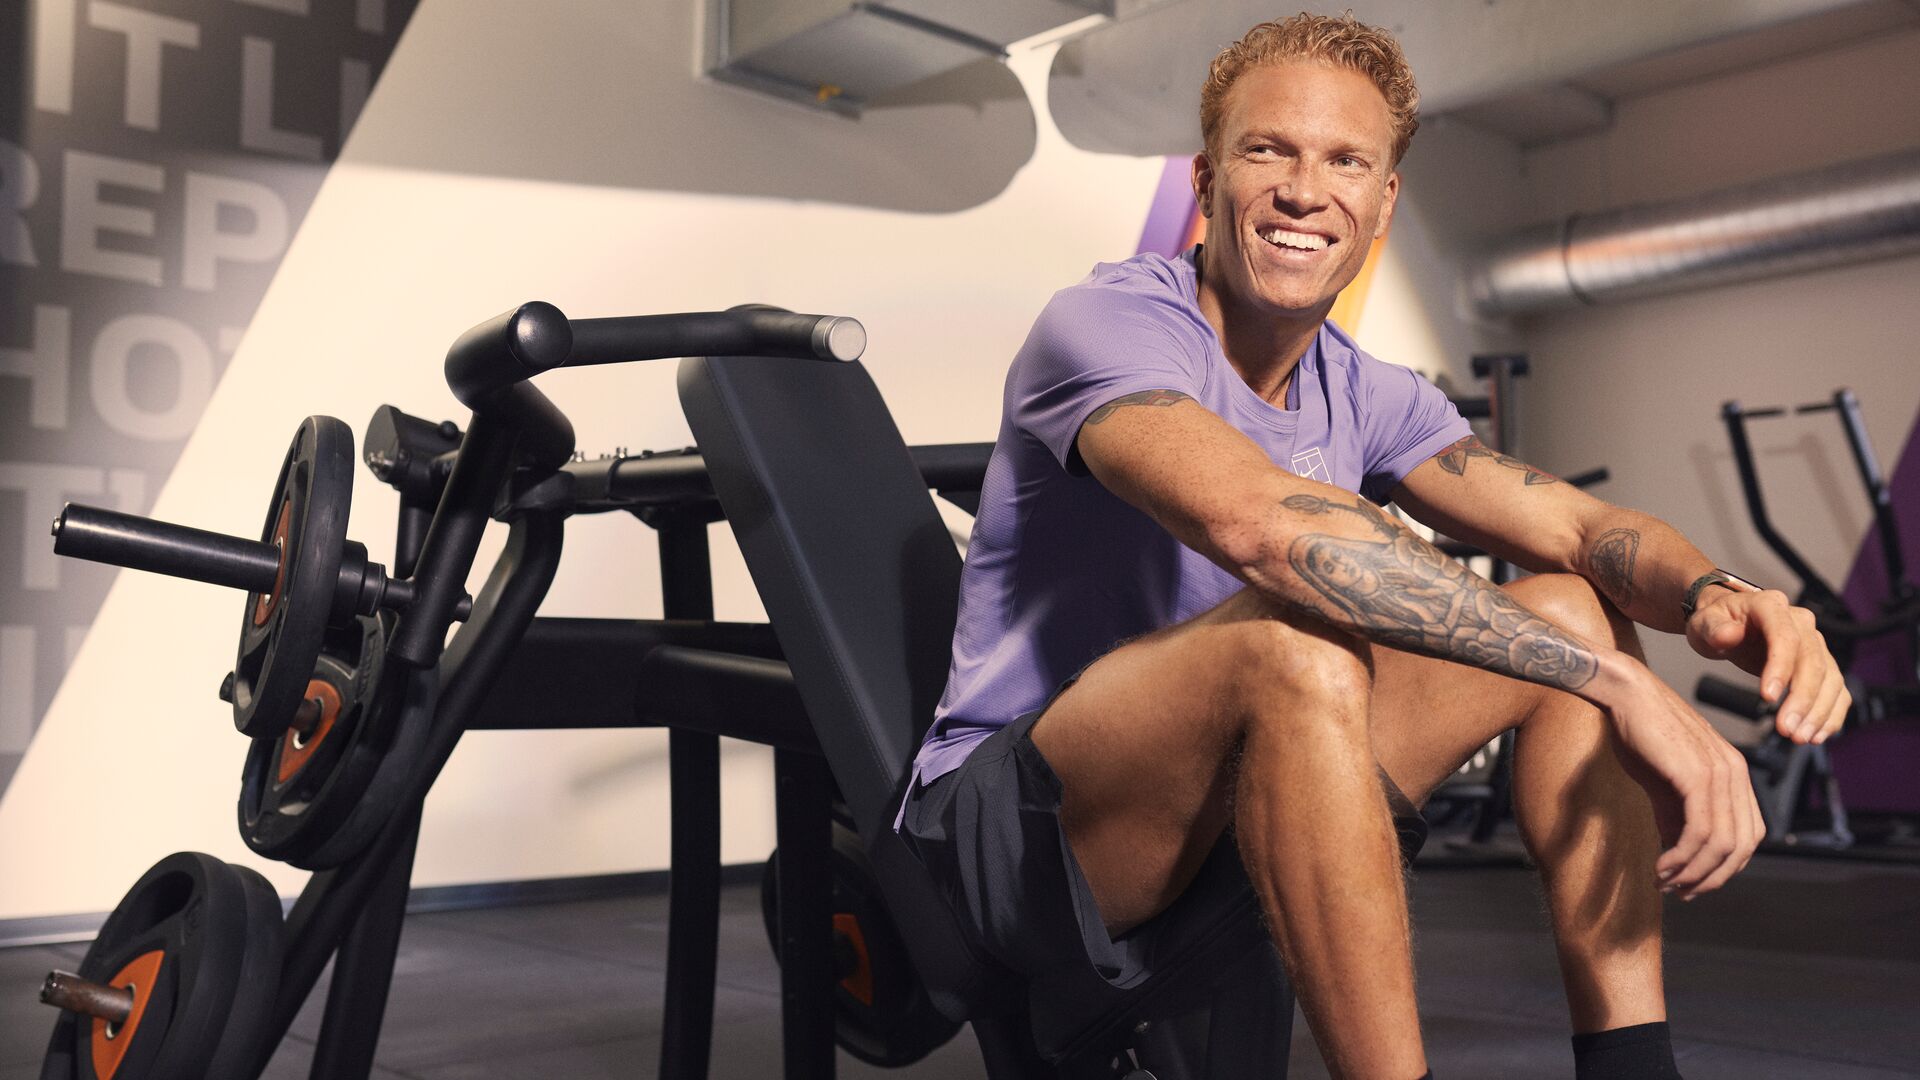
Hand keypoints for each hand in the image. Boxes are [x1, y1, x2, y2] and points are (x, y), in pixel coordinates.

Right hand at [1589, 651, 1763, 900]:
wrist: (1623, 694)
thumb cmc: (1640, 732)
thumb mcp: (1664, 782)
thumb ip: (1678, 816)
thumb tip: (1682, 855)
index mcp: (1734, 774)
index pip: (1747, 836)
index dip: (1723, 867)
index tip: (1691, 882)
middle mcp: (1736, 774)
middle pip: (1740, 847)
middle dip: (1710, 877)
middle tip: (1679, 891)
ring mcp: (1720, 773)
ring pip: (1721, 844)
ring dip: (1693, 873)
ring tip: (1665, 882)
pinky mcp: (1697, 775)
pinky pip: (1700, 831)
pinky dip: (1682, 858)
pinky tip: (1661, 866)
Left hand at [1686, 588, 1849, 743]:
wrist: (1726, 622)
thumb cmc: (1715, 622)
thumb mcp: (1703, 622)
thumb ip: (1714, 628)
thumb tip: (1729, 635)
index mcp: (1771, 606)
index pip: (1785, 638)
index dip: (1780, 668)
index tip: (1767, 698)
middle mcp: (1801, 623)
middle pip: (1813, 663)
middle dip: (1802, 700)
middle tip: (1786, 729)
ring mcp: (1815, 643)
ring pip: (1830, 679)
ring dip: (1818, 712)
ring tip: (1799, 737)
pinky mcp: (1821, 664)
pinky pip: (1836, 690)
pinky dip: (1830, 714)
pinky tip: (1816, 734)